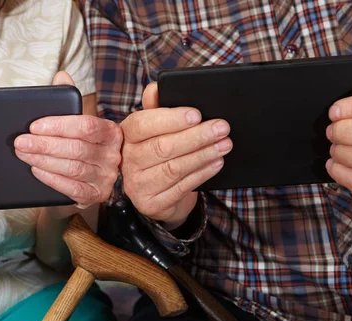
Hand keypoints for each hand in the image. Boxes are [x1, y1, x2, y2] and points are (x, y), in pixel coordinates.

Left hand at [14, 71, 121, 214]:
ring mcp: (106, 177)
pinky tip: (36, 170)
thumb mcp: (76, 123)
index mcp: (111, 132)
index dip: (59, 125)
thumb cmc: (78, 145)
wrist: (87, 179)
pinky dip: (52, 179)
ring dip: (44, 160)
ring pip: (73, 168)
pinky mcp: (96, 195)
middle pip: (76, 148)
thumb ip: (69, 99)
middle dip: (44, 145)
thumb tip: (61, 76)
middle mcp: (113, 155)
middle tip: (20, 141)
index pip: (86, 126)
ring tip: (23, 153)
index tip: (34, 126)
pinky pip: (72, 188)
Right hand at [121, 83, 231, 229]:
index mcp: (126, 135)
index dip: (171, 119)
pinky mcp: (151, 204)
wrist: (159, 193)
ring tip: (225, 144)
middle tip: (222, 127)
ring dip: (203, 155)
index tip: (197, 114)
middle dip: (196, 136)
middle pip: (162, 147)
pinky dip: (202, 173)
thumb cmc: (160, 152)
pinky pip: (181, 187)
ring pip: (174, 168)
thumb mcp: (156, 128)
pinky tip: (216, 163)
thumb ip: (157, 106)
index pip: (143, 124)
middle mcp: (128, 160)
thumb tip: (156, 87)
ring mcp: (137, 185)